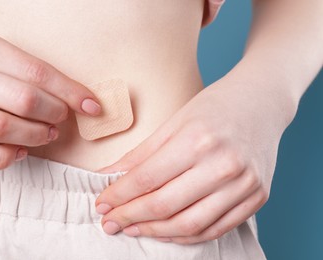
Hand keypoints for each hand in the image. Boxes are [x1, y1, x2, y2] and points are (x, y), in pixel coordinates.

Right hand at [0, 26, 100, 169]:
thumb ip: (23, 70)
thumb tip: (71, 98)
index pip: (38, 72)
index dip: (71, 92)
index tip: (92, 106)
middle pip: (24, 100)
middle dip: (54, 115)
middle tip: (59, 120)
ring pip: (1, 128)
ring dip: (34, 136)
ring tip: (45, 135)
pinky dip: (5, 157)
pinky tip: (19, 151)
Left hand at [95, 78, 289, 243]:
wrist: (260, 103)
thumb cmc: (213, 108)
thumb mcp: (173, 123)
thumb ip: (140, 155)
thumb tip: (107, 177)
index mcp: (197, 140)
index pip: (147, 178)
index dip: (119, 195)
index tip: (102, 204)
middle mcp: (223, 165)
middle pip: (165, 205)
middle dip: (130, 217)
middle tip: (110, 222)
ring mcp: (244, 185)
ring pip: (189, 224)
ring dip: (155, 232)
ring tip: (132, 229)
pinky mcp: (257, 198)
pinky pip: (215, 229)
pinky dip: (185, 236)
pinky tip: (165, 231)